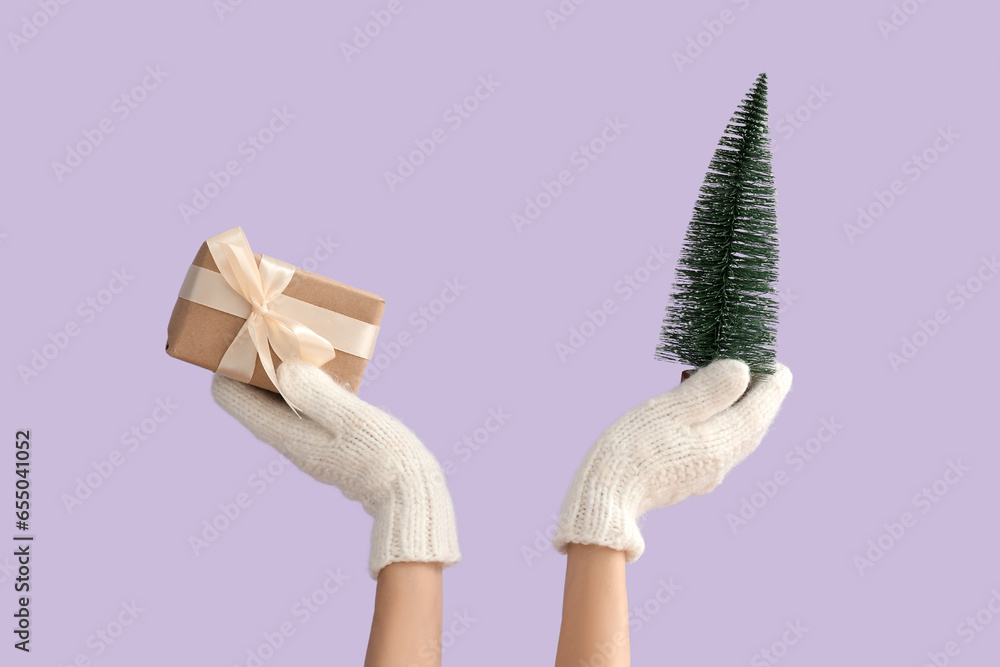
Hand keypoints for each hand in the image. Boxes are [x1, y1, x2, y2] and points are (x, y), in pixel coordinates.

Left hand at [211, 359, 460, 578]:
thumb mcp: (352, 419)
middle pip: (252, 395)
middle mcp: (289, 439)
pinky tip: (327, 370)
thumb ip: (317, 394)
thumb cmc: (382, 456)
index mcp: (285, 434)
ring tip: (297, 340)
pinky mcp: (329, 444)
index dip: (229, 364)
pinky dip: (305, 384)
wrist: (409, 495)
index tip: (242, 336)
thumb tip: (282, 366)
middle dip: (256, 362)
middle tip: (271, 327)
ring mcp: (309, 443)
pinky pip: (303, 407)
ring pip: (278, 400)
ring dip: (282, 371)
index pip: (230, 396)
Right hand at [553, 358, 792, 561]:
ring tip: (721, 381)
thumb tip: (743, 370)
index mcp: (723, 443)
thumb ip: (709, 390)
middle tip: (750, 364)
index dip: (771, 378)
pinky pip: (719, 444)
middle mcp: (723, 461)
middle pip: (755, 422)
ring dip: (738, 407)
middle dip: (757, 392)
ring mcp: (707, 472)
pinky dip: (720, 421)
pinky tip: (700, 411)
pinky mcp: (690, 476)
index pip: (763, 406)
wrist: (605, 499)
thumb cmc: (633, 450)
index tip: (769, 357)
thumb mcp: (670, 410)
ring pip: (737, 435)